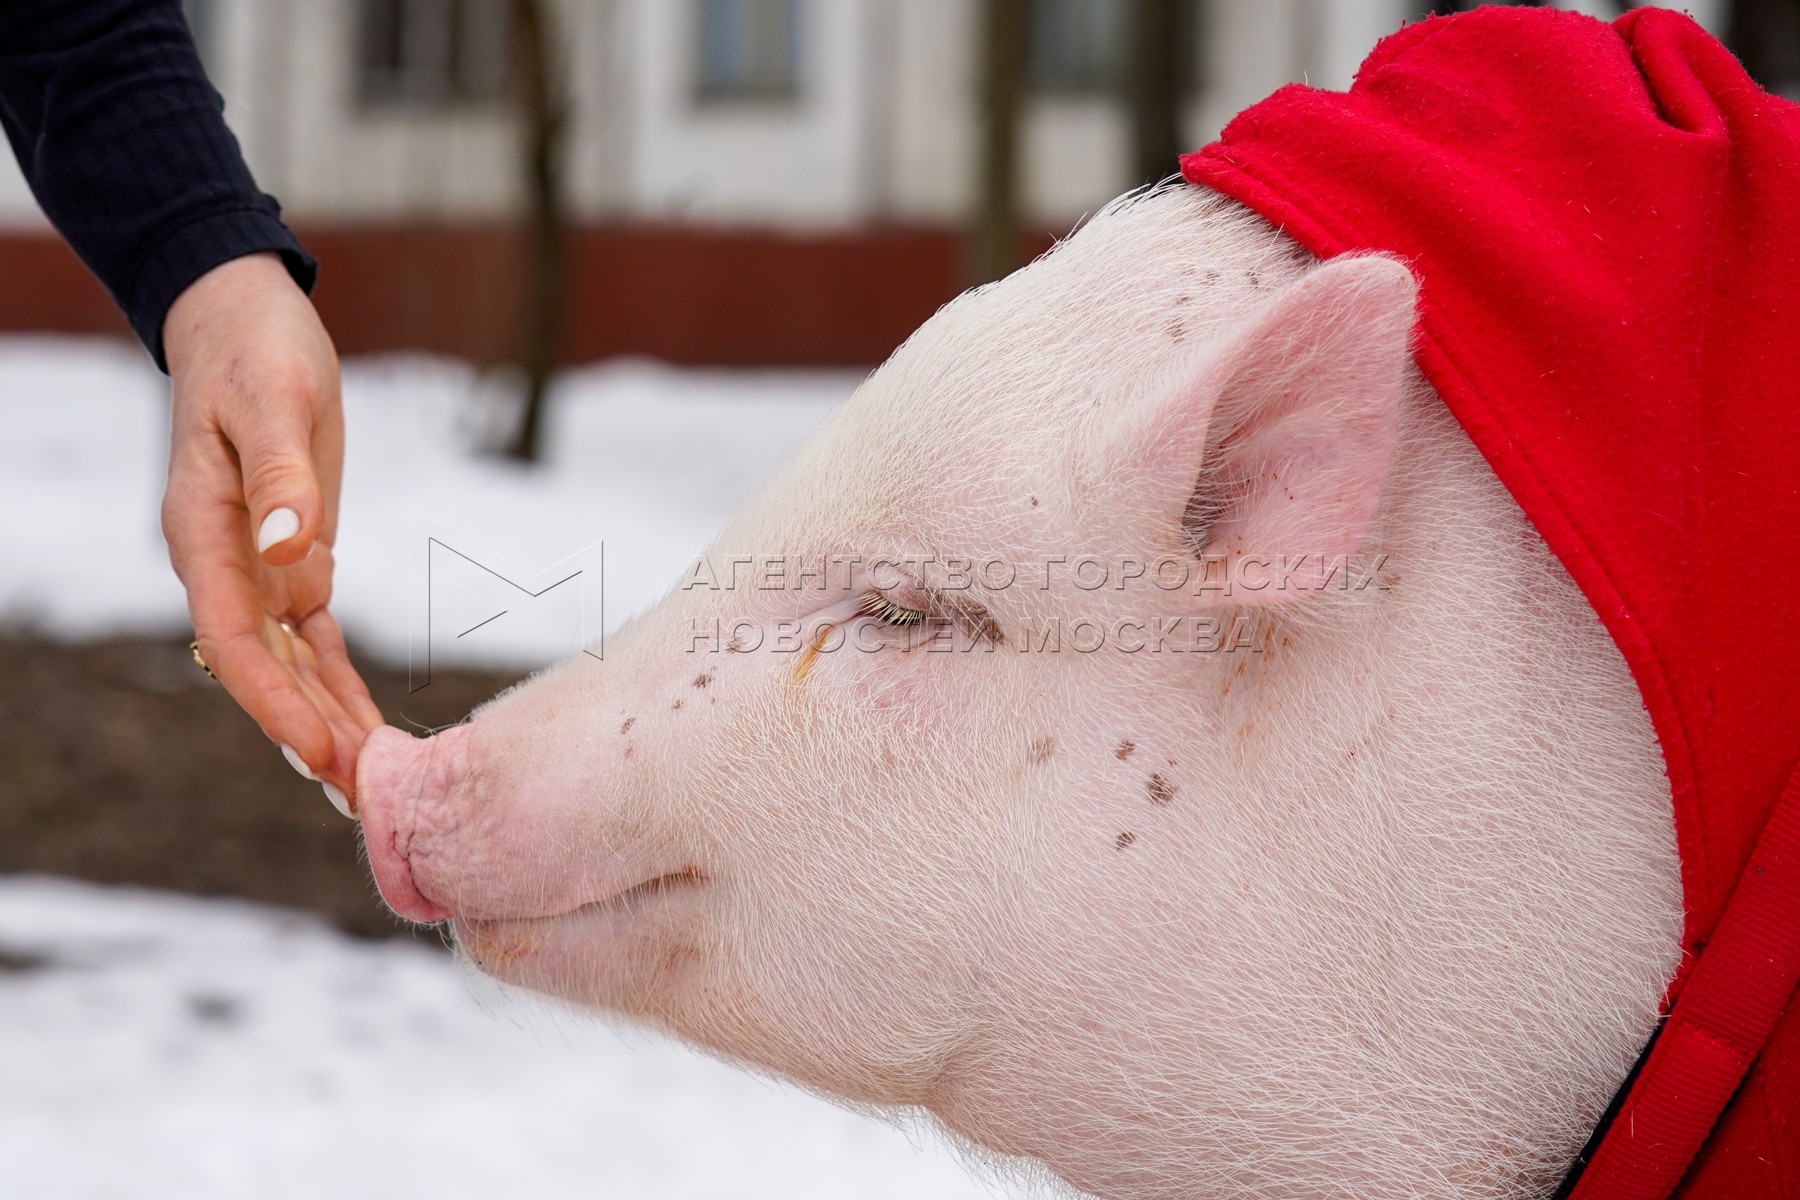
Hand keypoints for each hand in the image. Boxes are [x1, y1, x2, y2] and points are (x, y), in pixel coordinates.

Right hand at [161, 252, 381, 812]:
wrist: (245, 320)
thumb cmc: (255, 350)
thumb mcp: (273, 399)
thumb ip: (280, 474)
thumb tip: (290, 545)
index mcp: (202, 532)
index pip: (233, 639)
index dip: (275, 699)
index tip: (319, 748)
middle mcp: (225, 562)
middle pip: (264, 669)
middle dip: (309, 734)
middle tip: (363, 801)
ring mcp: (257, 566)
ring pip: (293, 664)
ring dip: (328, 722)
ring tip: (370, 790)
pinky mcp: (295, 558)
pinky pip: (316, 638)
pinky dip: (340, 683)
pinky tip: (366, 731)